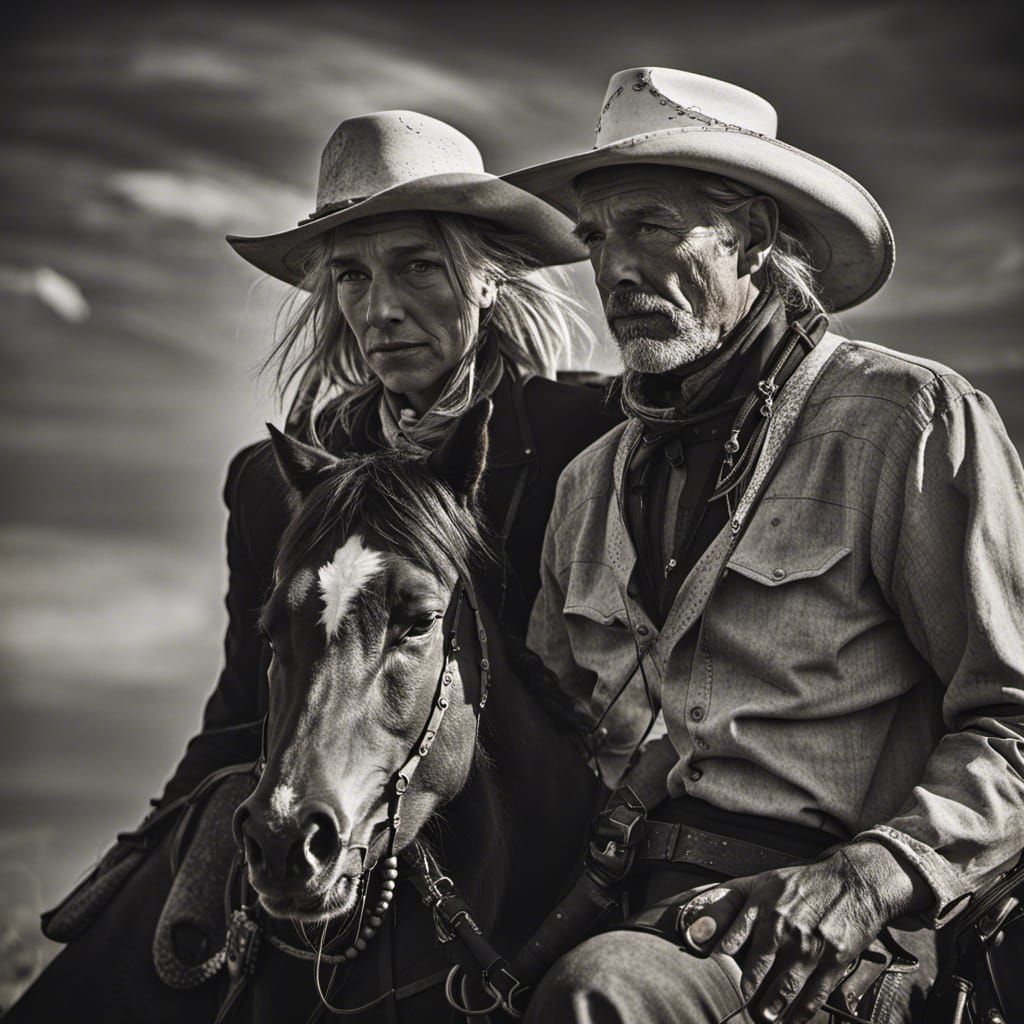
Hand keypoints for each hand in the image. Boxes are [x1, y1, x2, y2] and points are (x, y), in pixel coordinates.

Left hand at [679, 842, 924, 1022]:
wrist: (853, 881)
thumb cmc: (798, 884)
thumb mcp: (760, 884)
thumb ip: (726, 904)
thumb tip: (693, 930)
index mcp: (763, 904)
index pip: (734, 935)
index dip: (722, 958)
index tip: (714, 974)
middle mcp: (784, 925)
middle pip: (758, 967)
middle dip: (747, 990)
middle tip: (739, 1004)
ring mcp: (810, 944)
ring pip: (786, 985)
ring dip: (773, 1006)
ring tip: (765, 1018)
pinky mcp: (834, 959)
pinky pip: (814, 993)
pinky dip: (802, 1011)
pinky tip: (792, 1020)